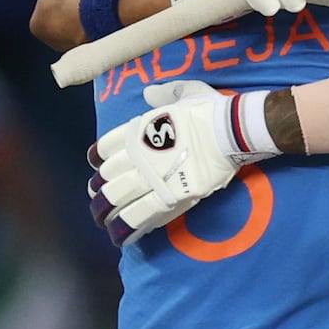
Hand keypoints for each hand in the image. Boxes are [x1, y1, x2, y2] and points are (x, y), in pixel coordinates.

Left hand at [86, 81, 278, 245]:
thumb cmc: (210, 109)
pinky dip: (127, 228)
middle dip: (99, 192)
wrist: (231, 129)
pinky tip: (122, 237)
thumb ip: (163, 94)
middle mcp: (137, 153)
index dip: (98, 162)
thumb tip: (148, 93)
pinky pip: (139, 215)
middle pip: (106, 178)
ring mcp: (150, 176)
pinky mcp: (168, 195)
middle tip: (100, 202)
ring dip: (106, 213)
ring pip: (116, 199)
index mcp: (138, 129)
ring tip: (105, 223)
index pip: (103, 149)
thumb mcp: (184, 91)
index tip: (100, 171)